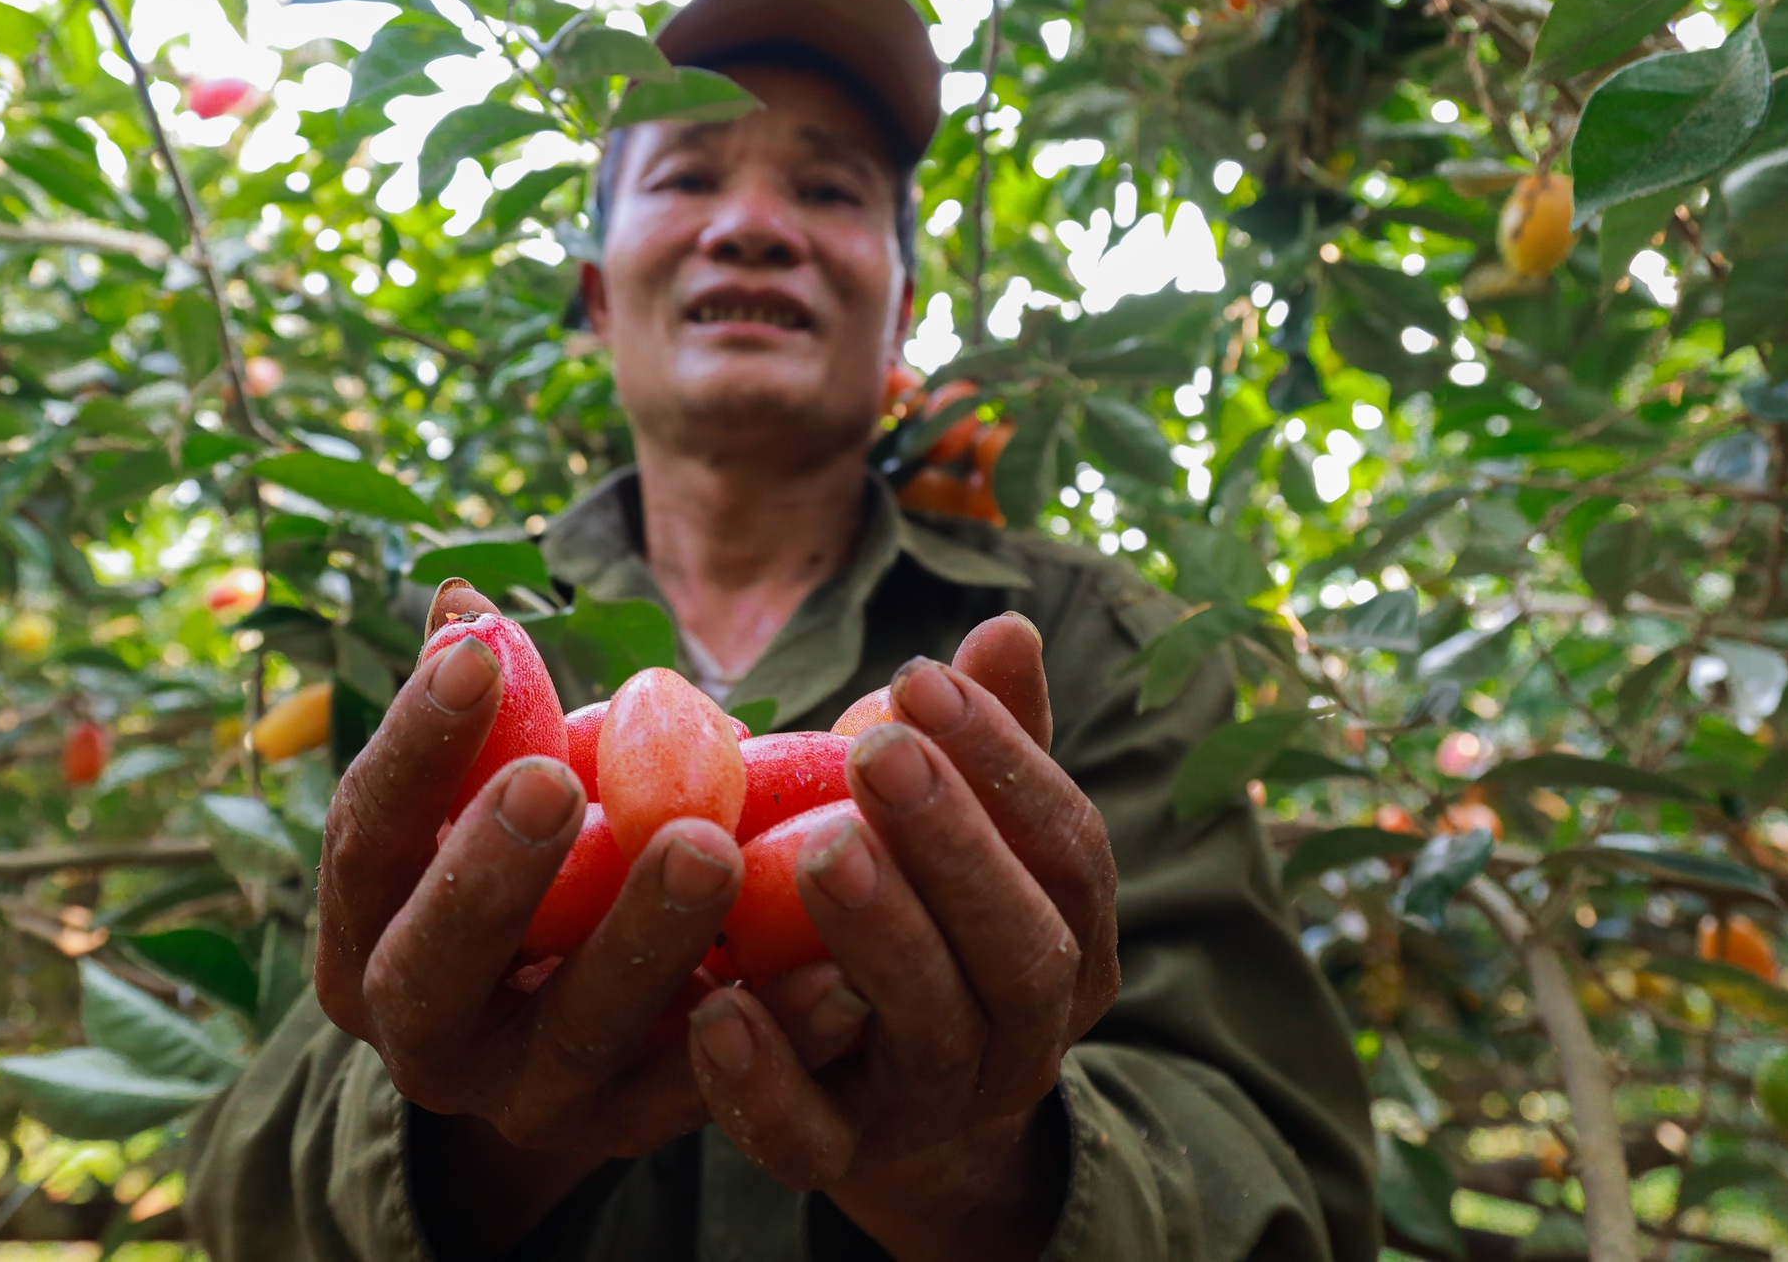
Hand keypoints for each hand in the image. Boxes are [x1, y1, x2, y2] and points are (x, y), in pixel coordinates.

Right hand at [314, 581, 866, 1250]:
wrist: (569, 1037)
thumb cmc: (537, 864)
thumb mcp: (500, 792)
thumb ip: (493, 715)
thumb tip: (462, 596)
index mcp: (366, 928)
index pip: (365, 834)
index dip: (415, 746)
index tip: (479, 653)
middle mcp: (421, 1029)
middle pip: (433, 961)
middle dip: (489, 872)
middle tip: (557, 782)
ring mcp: (522, 1095)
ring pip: (572, 1034)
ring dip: (640, 942)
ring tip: (711, 849)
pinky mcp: (628, 1132)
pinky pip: (697, 1092)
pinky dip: (771, 1032)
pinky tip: (837, 972)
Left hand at [684, 614, 1120, 1261]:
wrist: (899, 1117)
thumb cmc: (932, 934)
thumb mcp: (967, 844)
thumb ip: (987, 751)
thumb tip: (1007, 627)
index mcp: (1072, 936)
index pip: (1068, 847)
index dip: (1005, 761)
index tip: (921, 677)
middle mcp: (1028, 1031)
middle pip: (1021, 946)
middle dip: (955, 844)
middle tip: (878, 753)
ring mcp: (940, 1104)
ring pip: (932, 1032)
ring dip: (881, 938)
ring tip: (817, 850)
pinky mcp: (845, 1161)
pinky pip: (812, 1136)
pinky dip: (766, 1079)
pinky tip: (715, 1006)